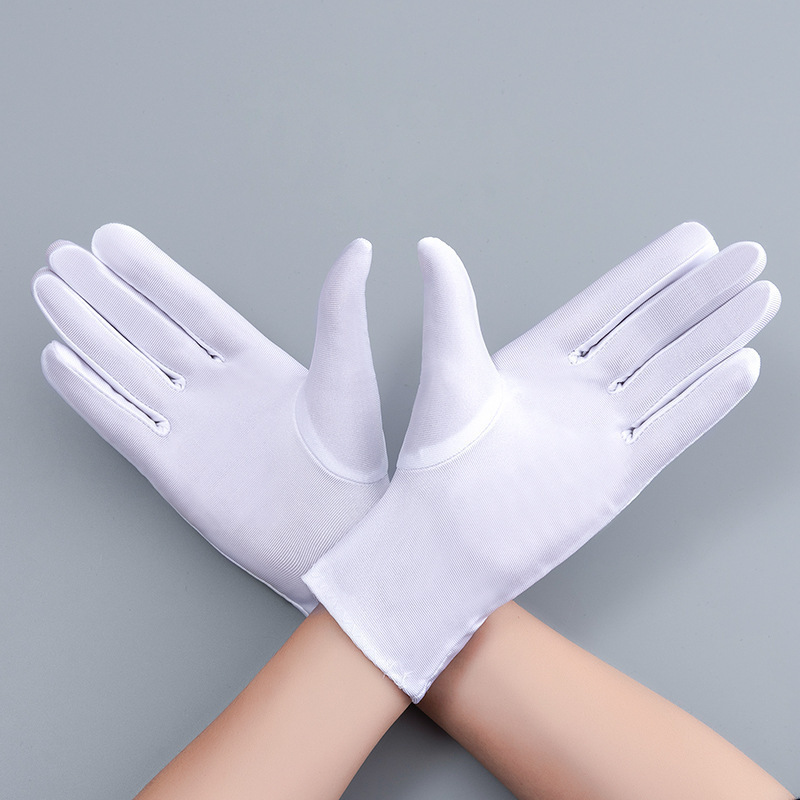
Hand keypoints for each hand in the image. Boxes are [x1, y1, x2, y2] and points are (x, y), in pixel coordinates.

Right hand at [33, 224, 387, 613]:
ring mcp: (192, 428)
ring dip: (87, 331)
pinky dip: (89, 392)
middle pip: (148, 331)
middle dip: (105, 294)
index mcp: (256, 363)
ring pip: (126, 368)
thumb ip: (340, 310)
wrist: (334, 539)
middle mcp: (217, 390)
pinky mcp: (172, 468)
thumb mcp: (347, 373)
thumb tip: (359, 248)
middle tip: (64, 254)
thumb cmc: (352, 460)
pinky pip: (121, 421)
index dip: (151, 274)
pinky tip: (59, 360)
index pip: (192, 307)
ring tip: (49, 291)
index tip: (113, 240)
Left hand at [303, 222, 780, 699]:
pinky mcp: (616, 477)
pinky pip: (673, 430)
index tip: (696, 238)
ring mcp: (600, 433)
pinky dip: (709, 400)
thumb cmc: (437, 463)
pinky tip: (743, 366)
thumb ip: (451, 307)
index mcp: (538, 360)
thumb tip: (429, 244)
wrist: (445, 545)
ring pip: (672, 373)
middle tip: (749, 253)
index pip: (608, 303)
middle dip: (701, 294)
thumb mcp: (450, 372)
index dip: (653, 271)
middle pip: (652, 331)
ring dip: (717, 335)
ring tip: (762, 296)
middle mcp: (576, 392)